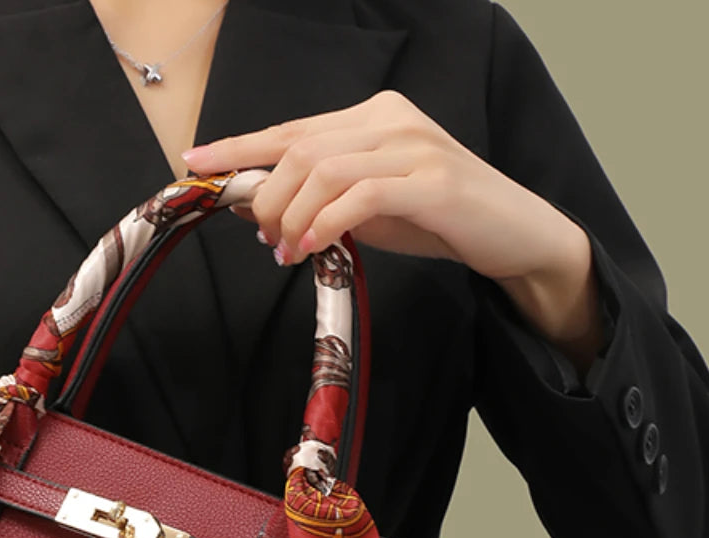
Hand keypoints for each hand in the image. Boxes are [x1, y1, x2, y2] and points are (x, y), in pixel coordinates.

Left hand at [181, 90, 606, 370]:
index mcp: (372, 116)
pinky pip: (359, 196)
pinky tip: (312, 247)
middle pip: (299, 147)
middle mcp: (390, 119)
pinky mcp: (432, 181)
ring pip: (322, 169)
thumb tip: (259, 210)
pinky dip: (326, 223)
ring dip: (291, 215)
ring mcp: (414, 146)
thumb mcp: (368, 206)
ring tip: (286, 251)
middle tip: (263, 238)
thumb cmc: (437, 219)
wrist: (512, 234)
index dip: (239, 147)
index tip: (195, 165)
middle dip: (266, 196)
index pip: (292, 128)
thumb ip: (321, 198)